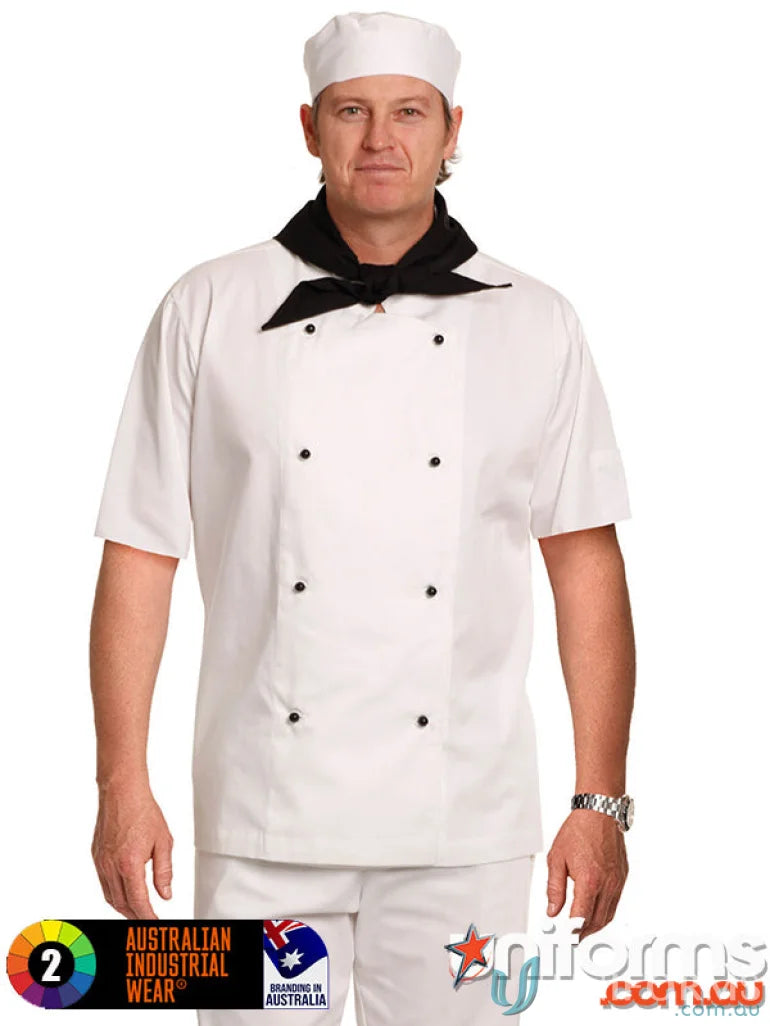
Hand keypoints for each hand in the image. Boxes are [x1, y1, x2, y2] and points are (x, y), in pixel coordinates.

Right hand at [91, 779, 173, 919]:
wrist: (122, 792)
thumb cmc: (143, 812)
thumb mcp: (163, 842)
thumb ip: (164, 871)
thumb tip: (165, 894)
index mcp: (130, 864)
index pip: (138, 902)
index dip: (147, 916)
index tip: (155, 922)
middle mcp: (111, 867)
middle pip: (122, 904)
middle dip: (136, 915)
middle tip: (148, 919)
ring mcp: (101, 862)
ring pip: (110, 896)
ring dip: (124, 907)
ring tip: (138, 911)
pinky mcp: (96, 856)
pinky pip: (104, 884)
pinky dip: (114, 894)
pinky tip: (124, 892)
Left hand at [545, 808, 627, 941]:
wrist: (600, 813)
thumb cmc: (578, 831)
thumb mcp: (556, 858)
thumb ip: (554, 888)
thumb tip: (552, 911)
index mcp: (588, 881)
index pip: (581, 918)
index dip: (572, 932)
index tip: (564, 938)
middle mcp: (607, 884)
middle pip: (596, 921)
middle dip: (583, 933)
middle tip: (571, 938)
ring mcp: (617, 882)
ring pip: (608, 915)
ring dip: (595, 926)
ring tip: (581, 929)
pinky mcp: (622, 877)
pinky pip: (615, 903)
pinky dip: (605, 912)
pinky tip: (594, 911)